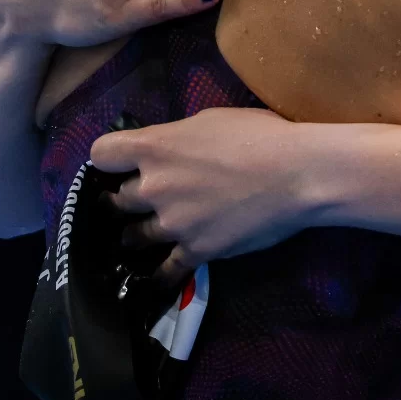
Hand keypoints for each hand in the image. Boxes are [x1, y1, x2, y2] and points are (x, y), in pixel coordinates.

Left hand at [90, 107, 311, 283]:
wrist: (298, 174)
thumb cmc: (261, 135)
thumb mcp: (211, 121)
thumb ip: (178, 138)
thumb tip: (169, 149)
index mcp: (155, 147)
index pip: (102, 153)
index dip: (110, 159)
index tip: (121, 163)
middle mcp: (154, 187)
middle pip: (116, 199)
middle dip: (128, 198)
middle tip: (143, 199)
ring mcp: (173, 223)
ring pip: (134, 237)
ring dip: (140, 234)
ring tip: (146, 235)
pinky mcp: (195, 251)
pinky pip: (165, 271)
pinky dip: (161, 275)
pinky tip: (159, 278)